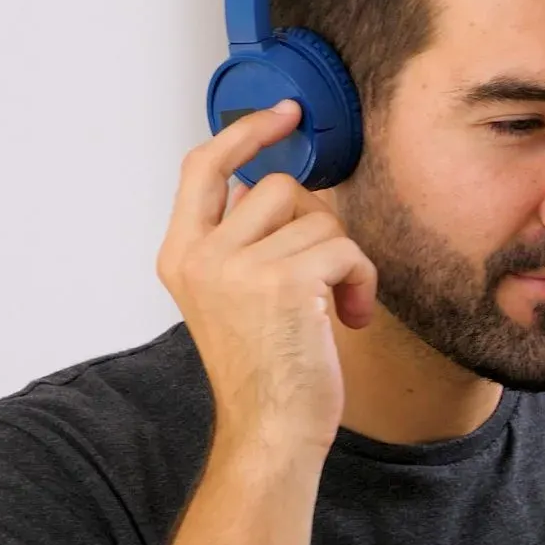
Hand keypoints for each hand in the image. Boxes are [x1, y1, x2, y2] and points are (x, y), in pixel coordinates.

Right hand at [158, 102, 378, 455]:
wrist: (272, 430)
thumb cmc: (266, 371)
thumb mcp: (231, 298)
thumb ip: (241, 242)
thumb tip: (278, 187)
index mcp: (181, 256)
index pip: (203, 167)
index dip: (244, 133)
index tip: (282, 114)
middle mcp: (202, 256)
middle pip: (279, 186)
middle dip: (317, 226)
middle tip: (323, 277)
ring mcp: (239, 267)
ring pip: (321, 218)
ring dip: (344, 260)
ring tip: (335, 307)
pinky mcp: (284, 282)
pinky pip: (346, 248)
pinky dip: (362, 280)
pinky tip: (350, 318)